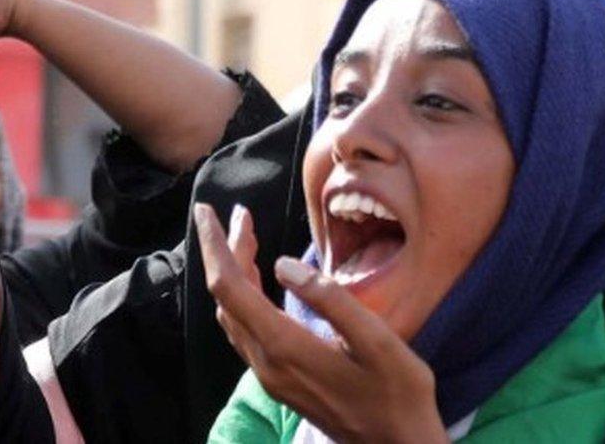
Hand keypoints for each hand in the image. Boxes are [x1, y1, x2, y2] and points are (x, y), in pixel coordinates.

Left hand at [194, 203, 448, 443]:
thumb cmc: (397, 393)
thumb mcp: (378, 342)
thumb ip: (331, 300)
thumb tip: (283, 264)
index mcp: (284, 347)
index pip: (229, 286)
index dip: (215, 245)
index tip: (208, 211)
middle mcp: (266, 362)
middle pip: (227, 296)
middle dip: (226, 250)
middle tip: (240, 214)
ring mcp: (269, 374)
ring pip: (233, 313)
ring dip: (233, 272)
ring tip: (247, 237)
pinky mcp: (277, 379)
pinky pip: (244, 329)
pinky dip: (242, 294)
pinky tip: (256, 280)